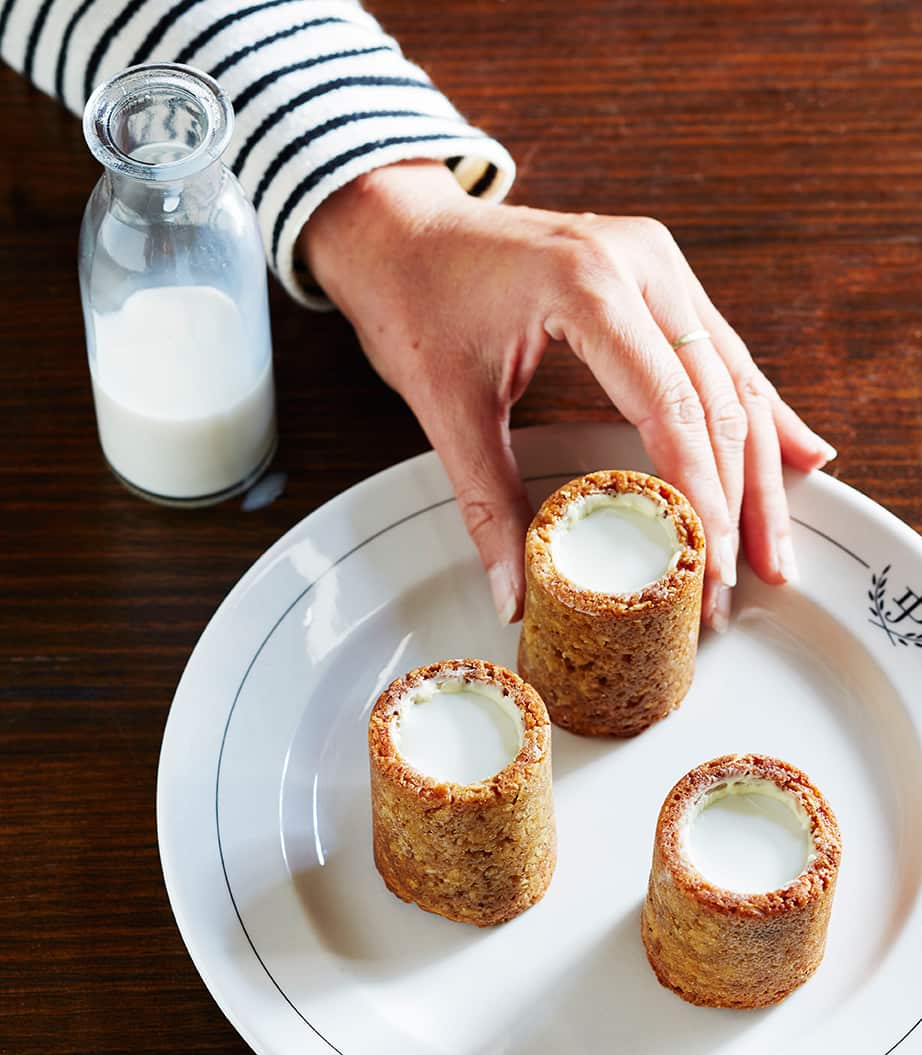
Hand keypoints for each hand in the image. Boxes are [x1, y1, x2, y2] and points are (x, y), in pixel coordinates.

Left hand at [301, 161, 834, 627]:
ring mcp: (658, 264)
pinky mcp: (659, 276)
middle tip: (750, 577)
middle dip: (741, 498)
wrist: (401, 227)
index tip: (712, 565)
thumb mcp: (445, 409)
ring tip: (776, 547)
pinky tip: (801, 457)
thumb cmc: (416, 299)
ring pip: (734, 378)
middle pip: (720, 396)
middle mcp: (640, 263)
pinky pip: (721, 354)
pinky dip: (757, 413)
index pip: (670, 408)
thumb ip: (487, 505)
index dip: (700, 495)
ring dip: (762, 468)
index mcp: (587, 285)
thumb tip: (515, 594)